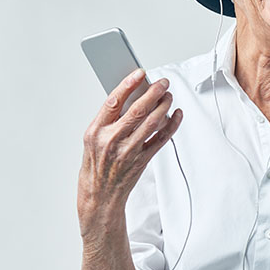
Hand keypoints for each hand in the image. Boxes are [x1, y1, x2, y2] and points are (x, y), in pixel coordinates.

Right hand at [77, 69, 181, 234]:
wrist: (99, 195)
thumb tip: (131, 96)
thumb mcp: (92, 138)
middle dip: (153, 93)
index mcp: (96, 132)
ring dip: (163, 106)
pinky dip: (171, 125)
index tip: (140, 73)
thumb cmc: (95, 164)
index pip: (113, 102)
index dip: (128, 85)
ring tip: (168, 95)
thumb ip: (109, 119)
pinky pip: (161, 140)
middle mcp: (112, 141)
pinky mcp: (142, 161)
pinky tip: (176, 115)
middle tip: (162, 82)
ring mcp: (128, 152)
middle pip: (137, 110)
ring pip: (151, 123)